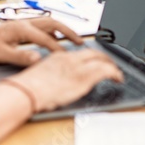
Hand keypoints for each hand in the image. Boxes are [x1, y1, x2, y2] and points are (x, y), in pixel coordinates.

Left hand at [0, 18, 81, 65]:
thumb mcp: (1, 54)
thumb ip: (20, 57)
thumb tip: (37, 59)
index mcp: (22, 29)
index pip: (46, 39)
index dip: (58, 49)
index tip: (68, 57)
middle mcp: (25, 23)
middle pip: (53, 23)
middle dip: (69, 32)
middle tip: (81, 42)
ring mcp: (24, 23)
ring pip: (49, 22)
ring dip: (63, 29)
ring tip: (74, 39)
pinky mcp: (22, 26)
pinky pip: (43, 25)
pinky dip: (53, 31)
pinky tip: (55, 40)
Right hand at [8, 49, 123, 110]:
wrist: (26, 92)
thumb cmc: (28, 89)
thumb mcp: (42, 77)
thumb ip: (53, 76)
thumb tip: (58, 83)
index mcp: (59, 57)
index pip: (81, 52)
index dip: (92, 56)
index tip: (96, 61)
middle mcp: (70, 59)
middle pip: (94, 53)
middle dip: (105, 58)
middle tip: (111, 64)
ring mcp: (78, 67)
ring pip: (102, 60)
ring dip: (112, 65)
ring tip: (116, 72)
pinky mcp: (84, 77)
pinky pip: (106, 70)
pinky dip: (115, 73)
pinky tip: (118, 78)